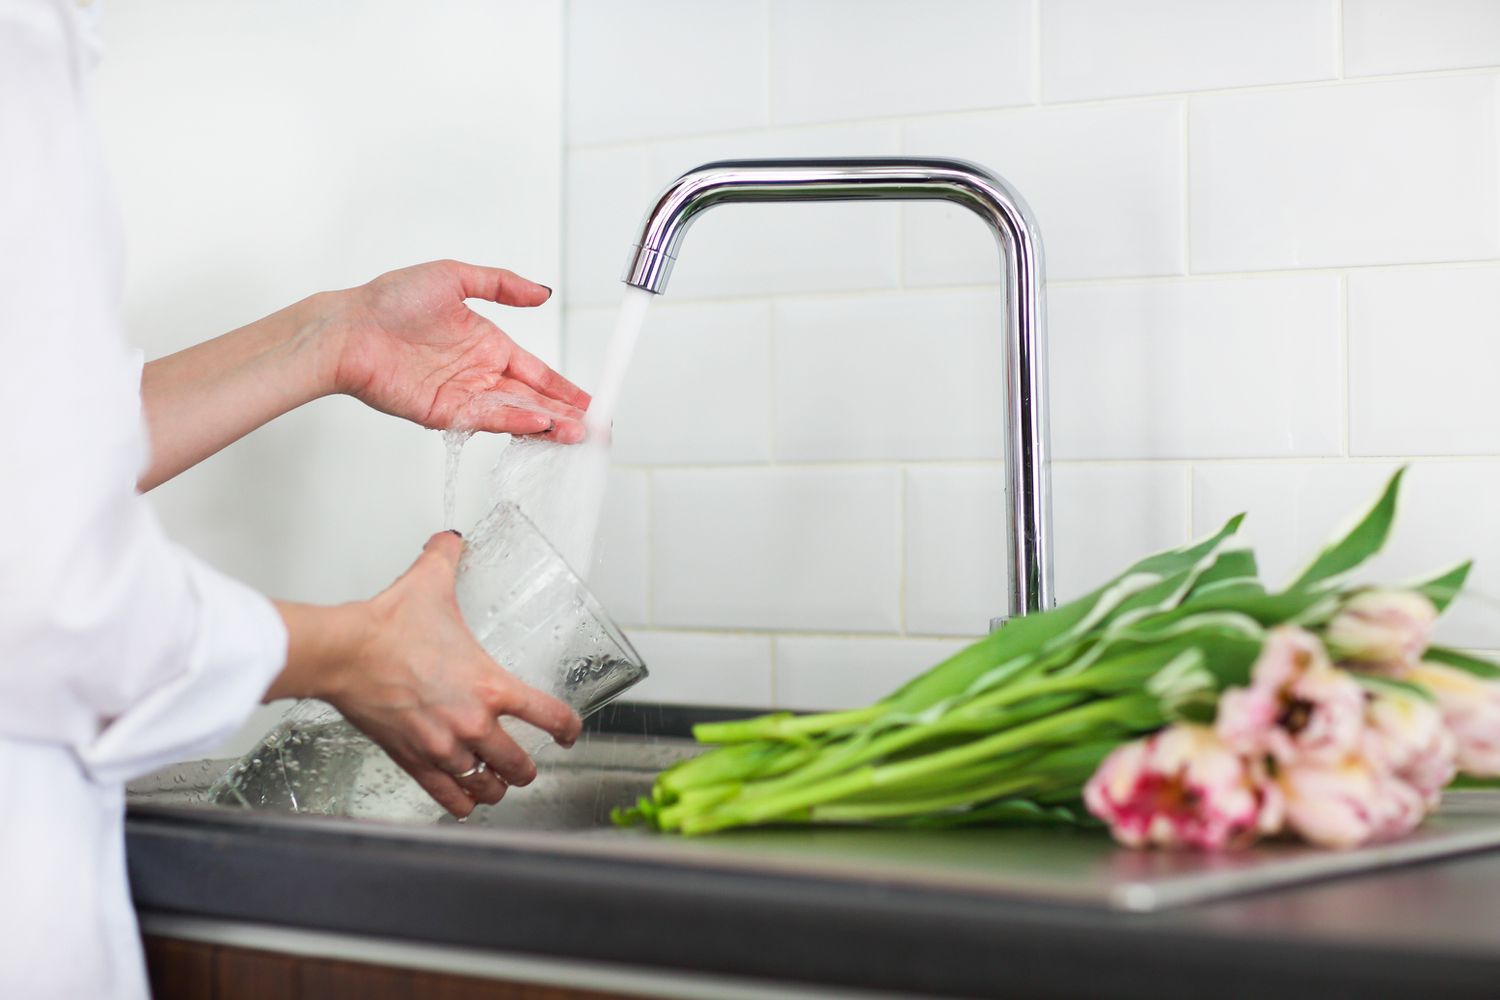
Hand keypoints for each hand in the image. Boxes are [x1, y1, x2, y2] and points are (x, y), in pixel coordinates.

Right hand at [271, 531, 582, 817]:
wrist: (344, 653)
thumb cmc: (386, 626)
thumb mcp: (430, 583)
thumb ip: (446, 558)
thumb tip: (450, 541)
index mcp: (490, 686)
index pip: (549, 716)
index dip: (567, 729)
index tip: (569, 734)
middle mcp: (473, 723)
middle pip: (519, 765)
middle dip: (525, 768)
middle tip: (525, 763)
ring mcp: (444, 747)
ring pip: (486, 787)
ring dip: (495, 787)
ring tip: (496, 782)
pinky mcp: (413, 761)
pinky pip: (448, 798)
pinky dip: (461, 803)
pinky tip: (465, 800)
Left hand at [327, 260, 590, 441]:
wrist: (348, 329)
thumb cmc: (389, 301)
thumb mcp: (453, 277)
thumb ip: (501, 285)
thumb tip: (542, 291)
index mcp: (486, 344)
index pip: (535, 370)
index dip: (563, 386)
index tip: (590, 400)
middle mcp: (478, 373)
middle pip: (531, 398)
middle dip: (564, 413)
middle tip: (594, 427)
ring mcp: (462, 396)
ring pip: (514, 413)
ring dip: (546, 423)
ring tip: (576, 432)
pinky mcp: (442, 414)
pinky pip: (486, 418)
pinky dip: (513, 421)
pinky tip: (538, 424)